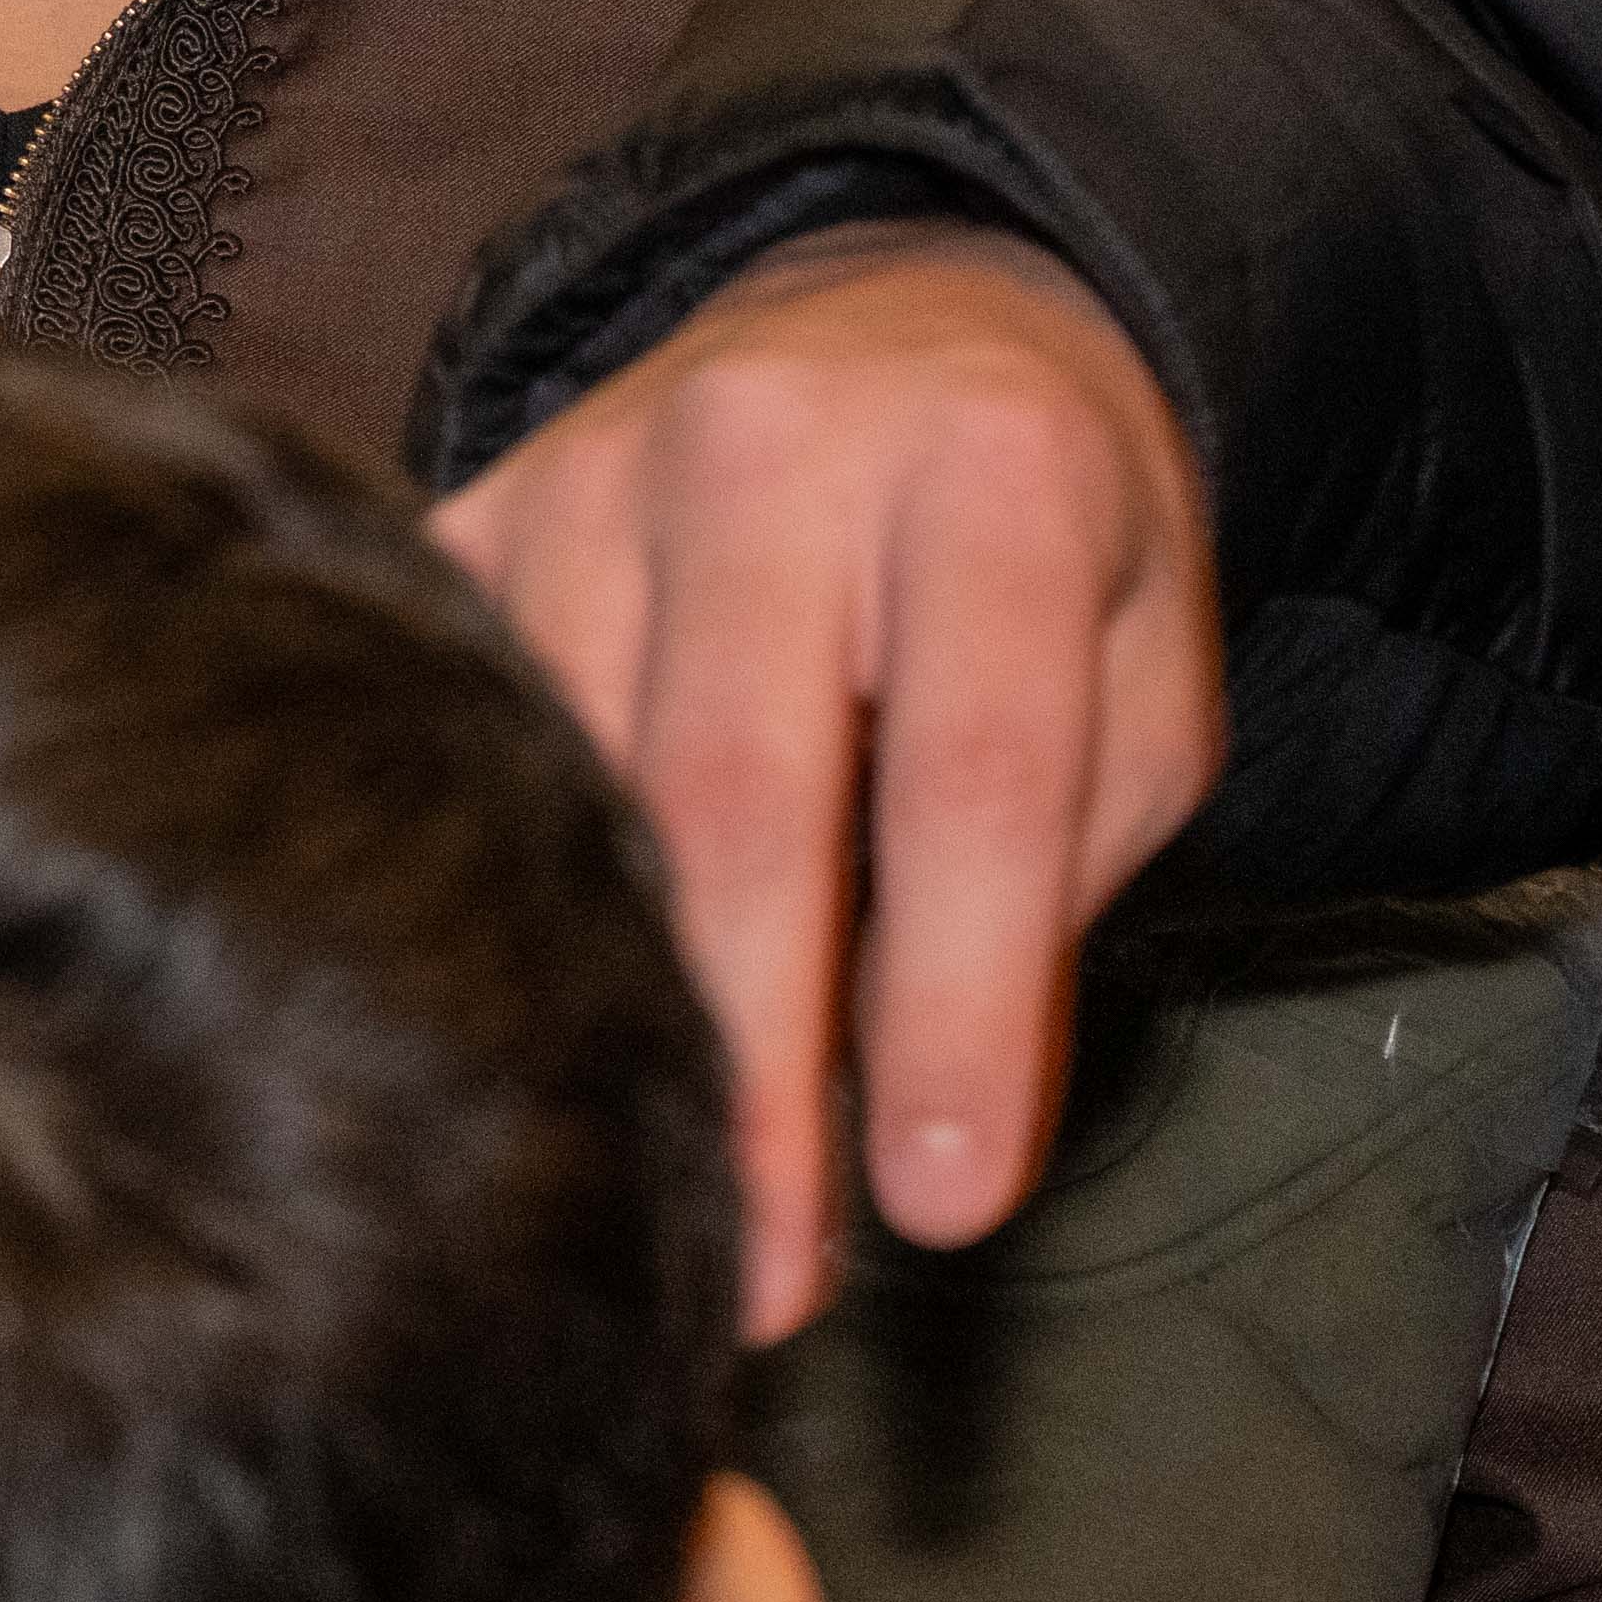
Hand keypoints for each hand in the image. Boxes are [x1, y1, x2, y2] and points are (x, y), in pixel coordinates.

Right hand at [433, 225, 1220, 1338]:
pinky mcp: (475, 511)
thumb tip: (915, 1131)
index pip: (969, 776)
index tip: (942, 1202)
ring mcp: (589, 467)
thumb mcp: (1141, 689)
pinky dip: (493, 894)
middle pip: (734, 792)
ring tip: (644, 1195)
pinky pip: (461, 728)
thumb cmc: (1040, 550)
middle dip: (750, 1059)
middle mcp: (767, 444)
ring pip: (570, 777)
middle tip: (766, 1281)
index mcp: (988, 474)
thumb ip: (1050, 877)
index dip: (955, 1006)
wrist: (901, 320)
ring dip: (607, 1005)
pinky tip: (519, 1028)